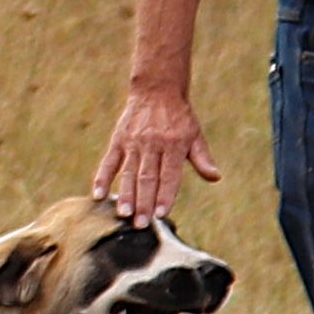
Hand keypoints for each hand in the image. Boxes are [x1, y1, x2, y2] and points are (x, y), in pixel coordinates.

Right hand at [93, 86, 219, 223]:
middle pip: (147, 177)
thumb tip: (215, 177)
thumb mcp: (195, 135)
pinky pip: (108, 161)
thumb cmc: (179, 118)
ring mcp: (133, 142)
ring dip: (125, 194)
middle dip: (144, 202)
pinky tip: (98, 195)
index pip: (169, 175)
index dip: (165, 195)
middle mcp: (153, 144)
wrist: (157, 89)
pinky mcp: (118, 139)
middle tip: (140, 224)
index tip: (161, 214)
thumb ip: (202, 158)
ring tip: (123, 214)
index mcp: (174, 145)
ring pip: (128, 172)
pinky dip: (102, 178)